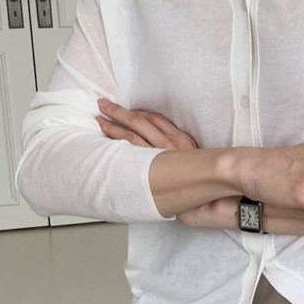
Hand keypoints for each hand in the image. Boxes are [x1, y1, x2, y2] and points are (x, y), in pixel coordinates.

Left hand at [95, 98, 199, 226]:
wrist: (203, 199)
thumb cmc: (196, 180)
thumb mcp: (194, 158)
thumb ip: (180, 148)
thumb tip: (164, 142)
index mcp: (181, 139)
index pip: (155, 118)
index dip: (138, 112)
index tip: (127, 110)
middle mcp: (169, 143)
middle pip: (139, 121)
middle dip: (119, 112)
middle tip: (103, 104)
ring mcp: (158, 155)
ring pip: (131, 134)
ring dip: (112, 126)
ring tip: (100, 121)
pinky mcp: (150, 167)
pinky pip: (130, 150)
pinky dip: (117, 141)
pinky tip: (107, 140)